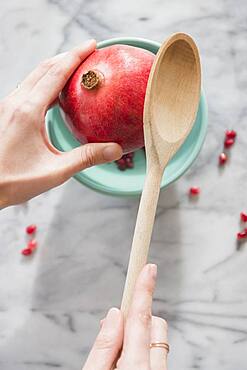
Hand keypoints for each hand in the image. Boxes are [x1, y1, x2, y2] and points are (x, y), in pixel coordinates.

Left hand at [0, 39, 121, 207]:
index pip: (56, 73)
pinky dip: (45, 80)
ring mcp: (8, 106)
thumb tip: (114, 150)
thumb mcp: (55, 171)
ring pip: (34, 75)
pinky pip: (28, 87)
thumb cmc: (14, 180)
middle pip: (44, 68)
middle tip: (88, 51)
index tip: (92, 45)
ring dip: (55, 66)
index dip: (76, 57)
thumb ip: (86, 158)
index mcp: (28, 111)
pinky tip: (55, 89)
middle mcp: (16, 103)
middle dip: (68, 56)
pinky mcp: (7, 112)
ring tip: (75, 66)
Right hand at [83, 264, 167, 369]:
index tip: (149, 269)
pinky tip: (127, 362)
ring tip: (119, 351)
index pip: (141, 320)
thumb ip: (104, 346)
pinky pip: (158, 356)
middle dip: (138, 318)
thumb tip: (114, 315)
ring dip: (142, 336)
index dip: (144, 290)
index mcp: (135, 368)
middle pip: (155, 326)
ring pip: (159, 340)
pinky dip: (145, 351)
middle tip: (114, 328)